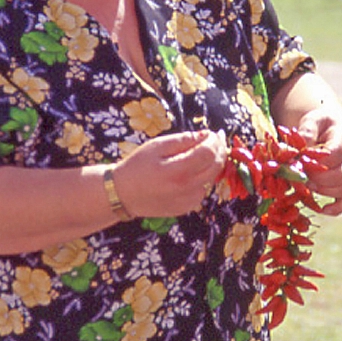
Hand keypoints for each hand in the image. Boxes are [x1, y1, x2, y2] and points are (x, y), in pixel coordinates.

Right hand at [113, 130, 227, 218]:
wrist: (123, 194)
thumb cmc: (137, 166)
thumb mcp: (156, 146)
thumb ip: (183, 140)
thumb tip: (204, 135)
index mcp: (179, 171)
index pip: (209, 153)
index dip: (214, 141)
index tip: (213, 132)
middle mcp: (187, 188)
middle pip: (216, 167)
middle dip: (218, 150)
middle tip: (215, 139)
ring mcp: (188, 201)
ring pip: (211, 178)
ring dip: (210, 164)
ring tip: (199, 154)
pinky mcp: (186, 208)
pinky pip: (202, 189)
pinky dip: (201, 178)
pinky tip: (188, 172)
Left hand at [296, 108, 341, 216]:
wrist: (327, 127)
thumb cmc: (317, 124)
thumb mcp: (311, 120)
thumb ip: (307, 130)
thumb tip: (301, 146)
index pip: (336, 153)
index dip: (318, 161)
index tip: (301, 162)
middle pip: (341, 174)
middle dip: (318, 179)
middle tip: (301, 177)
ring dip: (324, 191)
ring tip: (306, 187)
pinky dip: (336, 208)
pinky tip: (321, 209)